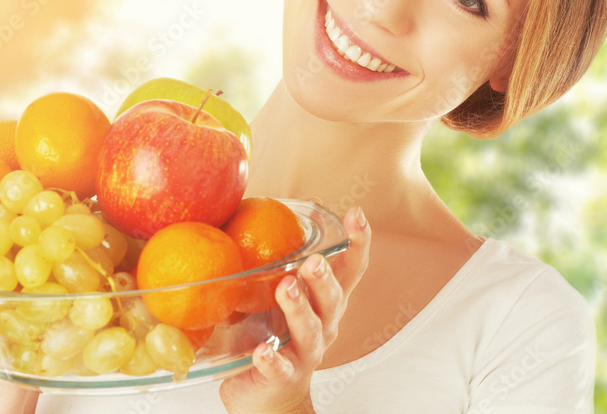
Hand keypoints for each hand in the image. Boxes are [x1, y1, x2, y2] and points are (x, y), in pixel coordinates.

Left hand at [219, 207, 370, 413]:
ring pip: (310, 330)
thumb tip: (248, 211)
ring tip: (285, 288)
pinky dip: (272, 359)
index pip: (350, 270)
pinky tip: (262, 350)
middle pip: (332, 299)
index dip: (358, 244)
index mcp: (324, 302)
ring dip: (298, 309)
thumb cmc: (275, 334)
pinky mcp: (282, 377)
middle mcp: (324, 325)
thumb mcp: (276, 296)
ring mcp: (305, 353)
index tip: (356, 215)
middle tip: (313, 261)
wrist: (269, 396)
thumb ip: (272, 263)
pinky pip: (279, 368)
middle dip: (324, 278)